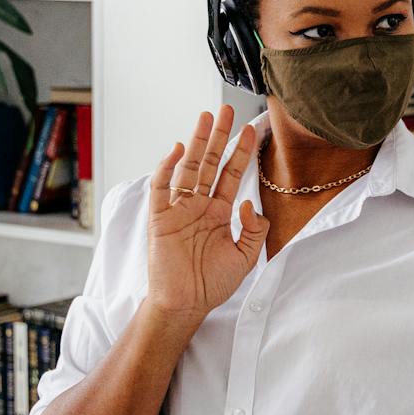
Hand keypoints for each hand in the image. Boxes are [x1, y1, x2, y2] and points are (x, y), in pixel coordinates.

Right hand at [145, 106, 268, 324]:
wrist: (186, 304)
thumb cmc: (212, 283)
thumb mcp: (245, 257)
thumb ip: (254, 230)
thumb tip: (250, 203)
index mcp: (219, 212)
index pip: (232, 175)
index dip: (241, 153)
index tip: (252, 130)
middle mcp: (199, 205)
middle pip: (210, 163)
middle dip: (219, 137)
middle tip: (227, 110)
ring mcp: (178, 209)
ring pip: (188, 168)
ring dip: (197, 143)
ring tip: (206, 118)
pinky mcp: (159, 218)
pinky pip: (161, 188)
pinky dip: (167, 168)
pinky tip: (179, 150)